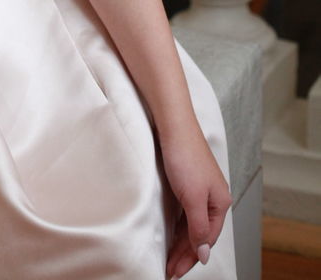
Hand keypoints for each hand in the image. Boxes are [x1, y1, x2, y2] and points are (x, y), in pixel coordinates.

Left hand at [160, 121, 231, 278]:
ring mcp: (200, 189)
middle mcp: (212, 197)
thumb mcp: (192, 197)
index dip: (191, 257)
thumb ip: (198, 227)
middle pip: (200, 233)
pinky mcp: (187, 181)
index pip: (206, 240)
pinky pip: (185, 212)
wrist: (173, 124)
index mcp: (219, 203)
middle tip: (169, 269)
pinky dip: (178, 226)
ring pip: (192, 223)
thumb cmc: (184, 155)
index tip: (175, 270)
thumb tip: (203, 252)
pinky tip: (171, 233)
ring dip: (181, 242)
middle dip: (185, 253)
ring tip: (169, 257)